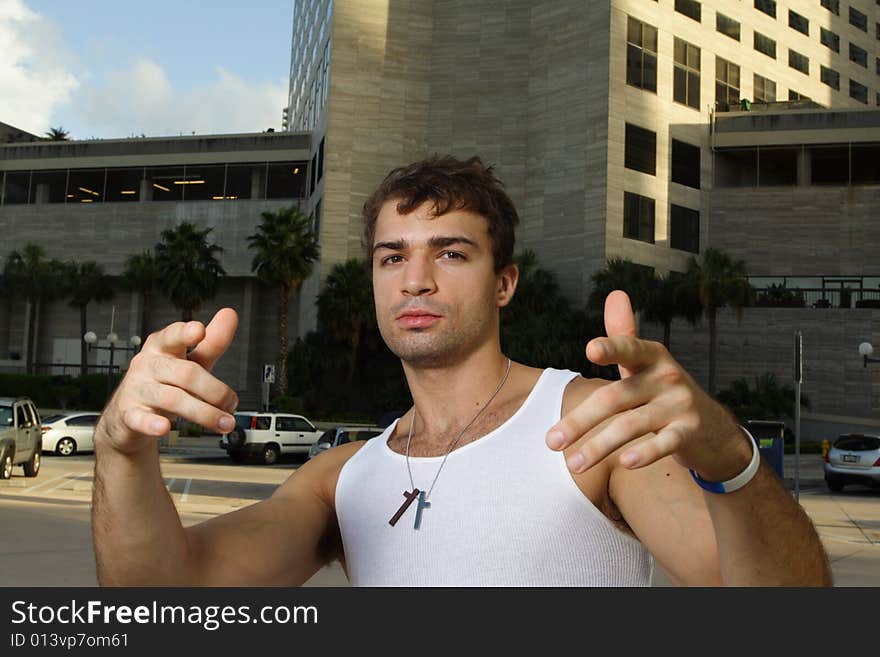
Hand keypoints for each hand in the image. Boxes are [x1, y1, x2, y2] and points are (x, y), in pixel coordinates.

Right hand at [96, 309, 239, 454]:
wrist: (129, 416)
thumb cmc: (164, 382)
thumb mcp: (190, 361)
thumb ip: (211, 342)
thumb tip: (229, 314)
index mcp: (162, 347)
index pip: (172, 336)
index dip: (185, 333)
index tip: (199, 330)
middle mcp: (148, 365)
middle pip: (185, 373)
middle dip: (214, 391)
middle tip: (232, 404)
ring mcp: (137, 389)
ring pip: (172, 398)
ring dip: (204, 413)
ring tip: (224, 423)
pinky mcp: (129, 414)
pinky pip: (140, 419)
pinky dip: (152, 424)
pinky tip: (164, 428)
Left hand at [546, 291, 750, 481]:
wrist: (714, 428)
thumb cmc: (665, 391)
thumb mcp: (646, 363)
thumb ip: (624, 334)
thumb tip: (615, 294)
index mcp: (651, 357)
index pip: (628, 349)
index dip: (611, 347)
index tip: (590, 350)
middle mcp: (666, 376)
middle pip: (616, 398)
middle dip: (581, 421)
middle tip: (551, 442)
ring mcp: (680, 405)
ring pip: (632, 425)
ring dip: (599, 446)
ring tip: (573, 464)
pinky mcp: (690, 432)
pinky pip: (665, 443)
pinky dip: (646, 453)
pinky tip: (626, 463)